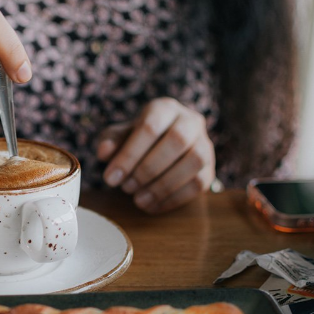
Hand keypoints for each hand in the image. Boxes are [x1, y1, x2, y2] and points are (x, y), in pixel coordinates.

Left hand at [97, 98, 215, 213]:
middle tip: (126, 188)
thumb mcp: (118, 136)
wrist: (159, 148)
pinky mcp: (209, 169)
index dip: (129, 155)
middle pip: (177, 141)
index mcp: (165, 108)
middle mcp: (190, 121)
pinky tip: (152, 206)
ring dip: (163, 185)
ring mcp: (204, 144)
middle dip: (148, 170)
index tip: (110, 178)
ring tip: (138, 199)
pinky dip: (173, 199)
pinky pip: (199, 184)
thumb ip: (110, 141)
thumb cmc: (136, 140)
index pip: (150, 127)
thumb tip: (104, 152)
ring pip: (194, 162)